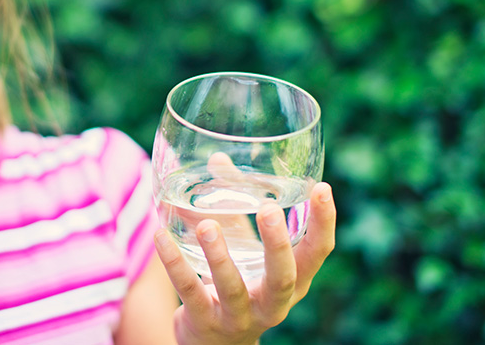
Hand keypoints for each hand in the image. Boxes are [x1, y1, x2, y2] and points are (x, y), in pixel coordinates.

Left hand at [153, 182, 335, 344]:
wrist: (214, 343)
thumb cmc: (237, 283)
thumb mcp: (242, 246)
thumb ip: (233, 205)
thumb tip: (217, 158)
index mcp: (293, 280)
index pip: (317, 253)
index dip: (324, 223)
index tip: (322, 188)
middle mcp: (273, 302)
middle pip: (284, 277)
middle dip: (277, 245)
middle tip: (269, 210)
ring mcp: (239, 316)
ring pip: (233, 288)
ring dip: (221, 256)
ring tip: (208, 226)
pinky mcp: (205, 322)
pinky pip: (190, 291)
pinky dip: (175, 264)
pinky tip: (160, 237)